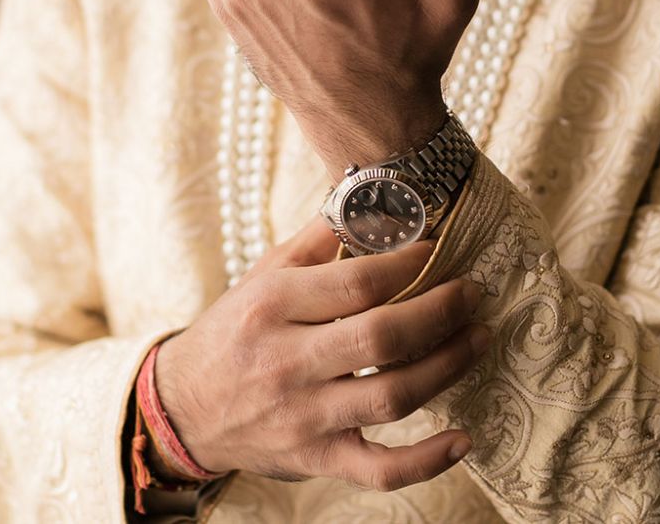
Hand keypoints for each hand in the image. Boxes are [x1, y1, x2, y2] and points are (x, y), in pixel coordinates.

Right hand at [154, 217, 490, 490]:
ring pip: (390, 397)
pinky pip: (378, 469)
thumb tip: (372, 190)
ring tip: (480, 338)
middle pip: (381, 337)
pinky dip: (425, 461)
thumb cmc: (235, 332)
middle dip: (440, 312)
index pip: (357, 283)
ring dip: (447, 367)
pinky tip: (463, 439)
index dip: (410, 263)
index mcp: (272, 307)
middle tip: (473, 293)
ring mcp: (302, 417)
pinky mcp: (315, 459)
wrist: (180, 411)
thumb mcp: (264, 275)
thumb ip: (319, 237)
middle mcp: (286, 364)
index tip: (440, 249)